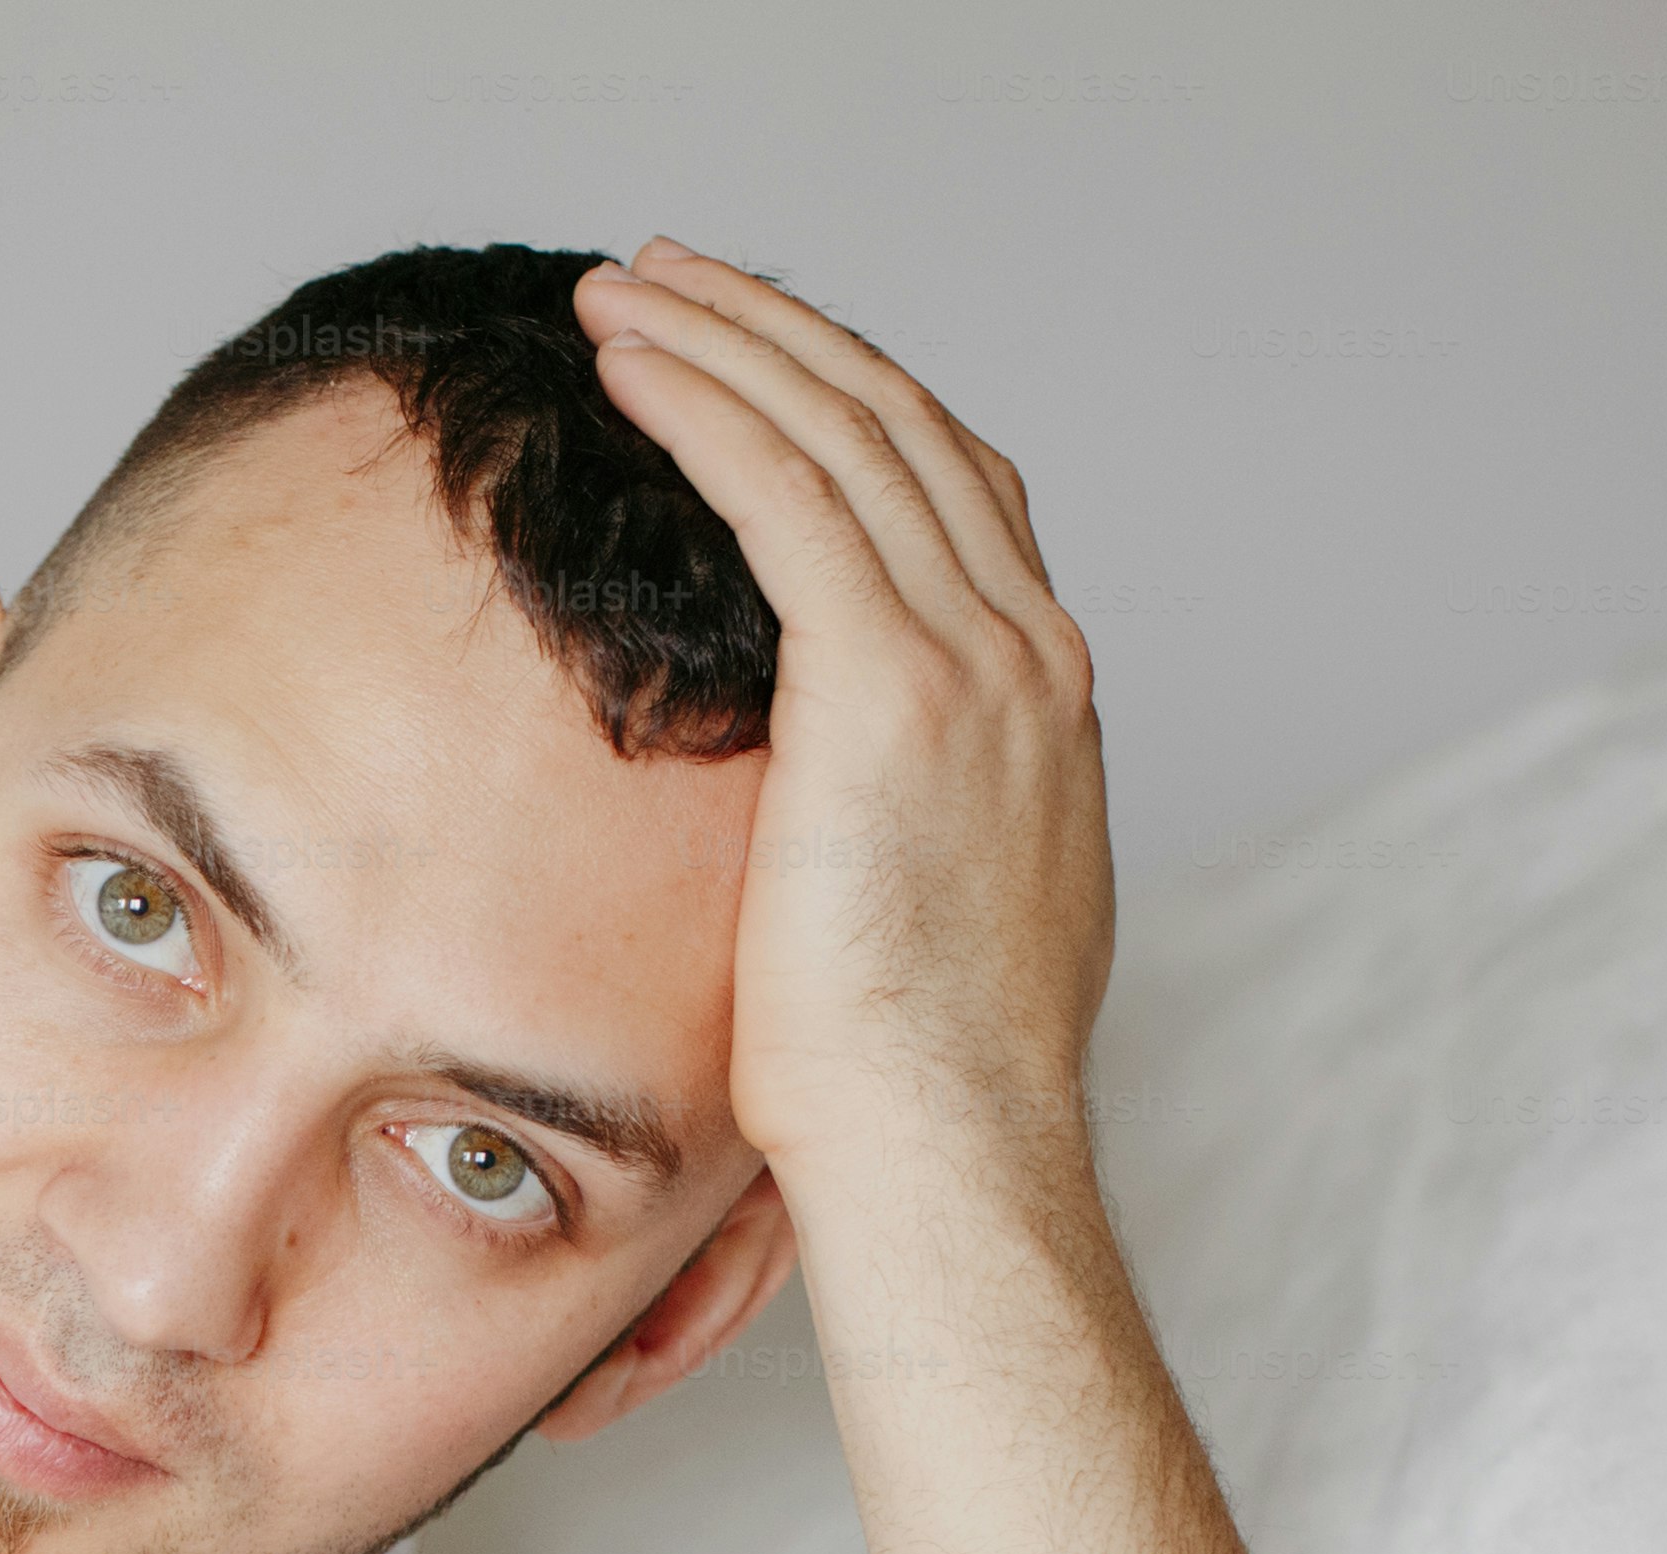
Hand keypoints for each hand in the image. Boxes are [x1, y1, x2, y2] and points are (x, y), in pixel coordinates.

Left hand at [571, 240, 1115, 1211]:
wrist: (952, 1157)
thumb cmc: (904, 1094)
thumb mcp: (913, 928)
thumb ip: (886, 841)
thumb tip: (810, 851)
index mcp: (1041, 707)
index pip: (952, 497)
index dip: (850, 408)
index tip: (753, 365)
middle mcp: (1029, 657)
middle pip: (906, 430)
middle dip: (784, 338)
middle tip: (673, 282)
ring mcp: (977, 665)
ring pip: (847, 434)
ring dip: (728, 342)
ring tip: (625, 293)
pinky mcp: (893, 689)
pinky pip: (789, 495)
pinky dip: (709, 409)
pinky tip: (630, 368)